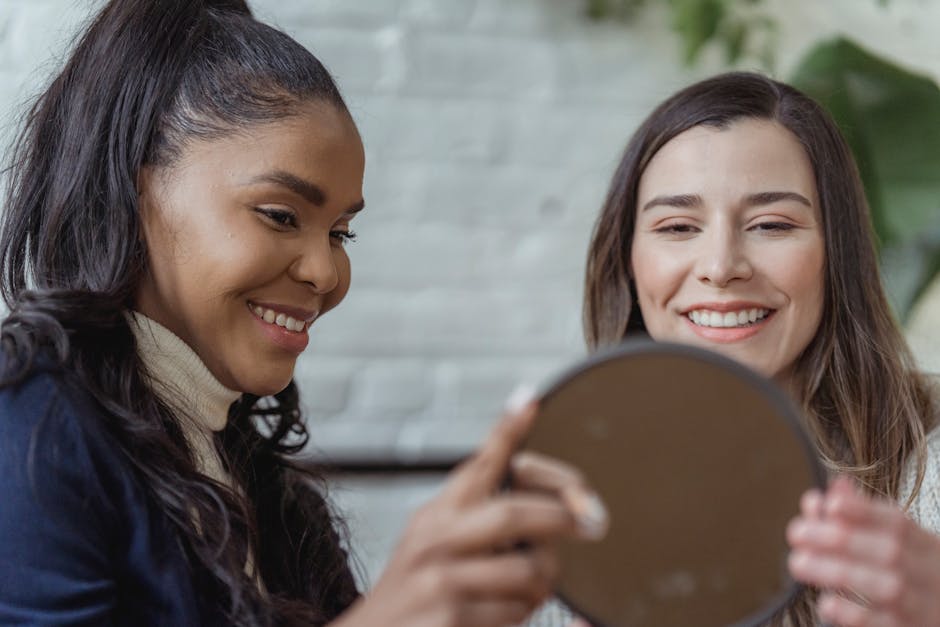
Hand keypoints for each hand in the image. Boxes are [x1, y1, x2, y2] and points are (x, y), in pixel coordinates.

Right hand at [333, 390, 608, 626]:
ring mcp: (440, 580)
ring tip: (530, 590)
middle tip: (590, 523)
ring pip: (527, 571)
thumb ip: (473, 517)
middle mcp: (434, 540)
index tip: (531, 402)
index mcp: (436, 515)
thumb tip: (534, 492)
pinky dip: (522, 616)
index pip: (477, 465)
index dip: (506, 432)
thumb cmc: (415, 593)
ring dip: (542, 583)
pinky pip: (516, 612)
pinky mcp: (451, 618)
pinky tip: (502, 616)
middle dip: (560, 518)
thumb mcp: (432, 544)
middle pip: (513, 514)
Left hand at [787, 475, 939, 625]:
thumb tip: (831, 490)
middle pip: (890, 552)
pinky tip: (826, 603)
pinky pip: (884, 625)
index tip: (829, 503)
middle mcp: (928, 573)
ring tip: (798, 562)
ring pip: (886, 587)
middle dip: (840, 538)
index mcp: (925, 545)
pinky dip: (854, 614)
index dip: (863, 511)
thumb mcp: (901, 544)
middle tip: (797, 532)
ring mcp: (921, 606)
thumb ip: (864, 517)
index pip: (897, 523)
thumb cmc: (915, 576)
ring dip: (838, 572)